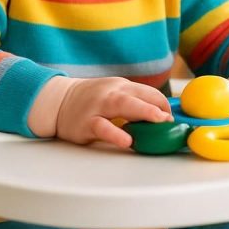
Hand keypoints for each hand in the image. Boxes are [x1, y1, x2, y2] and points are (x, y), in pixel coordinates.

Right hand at [55, 76, 172, 147]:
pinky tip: (127, 141)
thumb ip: (133, 103)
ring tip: (158, 121)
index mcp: (121, 86)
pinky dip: (116, 134)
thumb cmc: (90, 101)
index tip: (170, 119)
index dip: (163, 105)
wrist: (57, 101)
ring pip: (123, 105)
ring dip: (143, 112)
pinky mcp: (87, 122)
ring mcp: (98, 106)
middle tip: (170, 119)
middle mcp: (111, 93)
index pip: (148, 92)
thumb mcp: (113, 95)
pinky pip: (103, 127)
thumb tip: (161, 118)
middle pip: (139, 95)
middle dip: (157, 106)